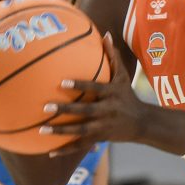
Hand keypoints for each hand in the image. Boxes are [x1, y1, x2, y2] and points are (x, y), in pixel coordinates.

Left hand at [40, 33, 150, 155]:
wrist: (142, 123)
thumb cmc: (128, 95)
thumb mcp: (123, 76)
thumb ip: (112, 56)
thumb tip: (105, 33)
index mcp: (112, 93)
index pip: (95, 88)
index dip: (79, 85)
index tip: (61, 82)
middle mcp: (107, 110)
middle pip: (85, 111)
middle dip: (66, 110)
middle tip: (45, 107)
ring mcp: (103, 126)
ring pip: (80, 130)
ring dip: (61, 131)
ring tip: (42, 130)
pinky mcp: (100, 138)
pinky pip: (81, 145)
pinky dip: (66, 149)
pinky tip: (49, 152)